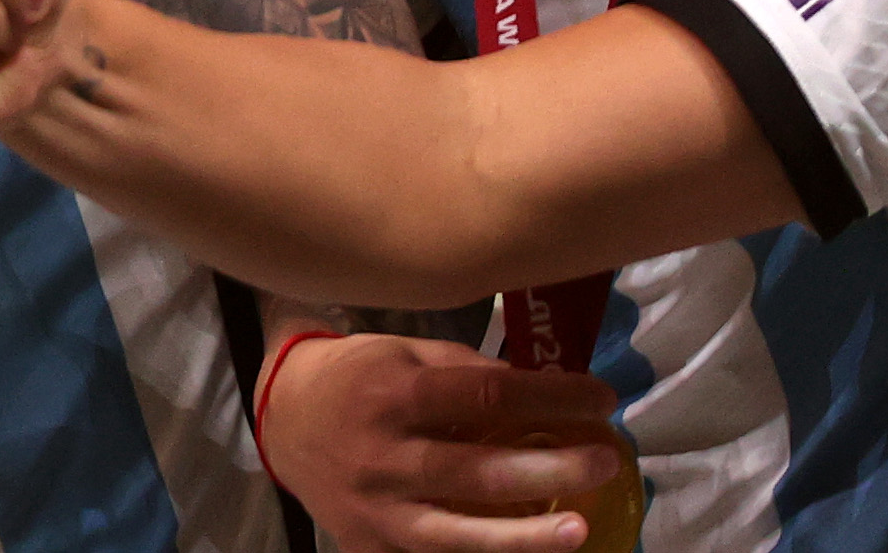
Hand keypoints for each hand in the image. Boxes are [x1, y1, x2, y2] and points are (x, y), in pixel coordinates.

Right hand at [257, 331, 625, 552]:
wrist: (280, 419)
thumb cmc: (355, 377)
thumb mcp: (402, 354)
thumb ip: (464, 371)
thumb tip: (541, 387)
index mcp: (392, 392)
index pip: (486, 394)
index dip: (550, 397)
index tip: (603, 399)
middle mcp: (383, 453)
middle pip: (478, 469)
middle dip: (551, 467)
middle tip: (606, 460)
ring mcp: (376, 508)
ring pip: (458, 533)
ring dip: (525, 536)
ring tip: (580, 530)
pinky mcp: (370, 545)